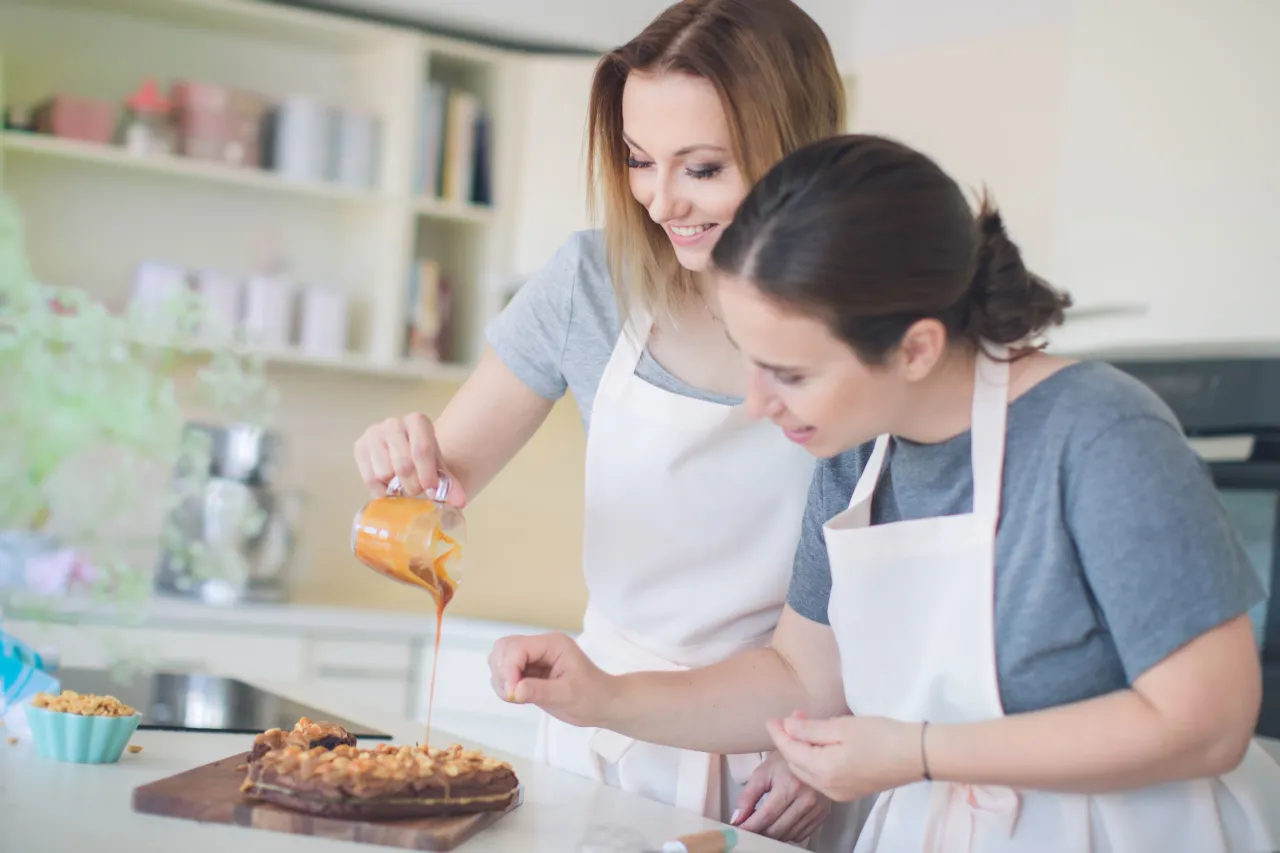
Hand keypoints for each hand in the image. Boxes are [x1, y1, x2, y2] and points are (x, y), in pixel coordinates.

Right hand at [353, 413, 466, 504]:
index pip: (422, 450)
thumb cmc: (425, 460)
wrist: (407, 453)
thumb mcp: (440, 469)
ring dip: (395, 487)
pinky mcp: (359, 446)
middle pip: (403, 464)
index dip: (427, 475)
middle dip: (412, 485)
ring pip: (384, 473)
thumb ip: (450, 484)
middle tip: (417, 491)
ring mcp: (374, 432)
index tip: (431, 490)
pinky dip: (380, 490)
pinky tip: (389, 487)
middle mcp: (394, 422)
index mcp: (418, 421)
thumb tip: (459, 502)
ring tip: (403, 486)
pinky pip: (369, 477)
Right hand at [488, 633, 614, 727]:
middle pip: (504, 648)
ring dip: (501, 679)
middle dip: (503, 672)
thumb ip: (539, 691)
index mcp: (552, 644)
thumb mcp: (567, 695)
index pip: (518, 647)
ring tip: (517, 697)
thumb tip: (514, 691)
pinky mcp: (529, 671)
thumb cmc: (591, 696)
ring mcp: (533, 658)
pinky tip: (520, 697)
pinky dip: (505, 685)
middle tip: (513, 695)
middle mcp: (540, 646)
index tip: (512, 694)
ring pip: (501, 659)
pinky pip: (506, 673)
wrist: (602, 704)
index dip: (509, 669)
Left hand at [731, 751, 830, 842]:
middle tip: (748, 829)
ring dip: (772, 835)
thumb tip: (737, 819)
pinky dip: (787, 834)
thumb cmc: (784, 762)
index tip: (738, 830)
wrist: (811, 754)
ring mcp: (816, 810)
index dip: (749, 827)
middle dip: (759, 833)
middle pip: (777, 830)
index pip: (765, 816)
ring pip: (788, 836)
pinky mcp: (822, 815)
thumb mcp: (762, 773)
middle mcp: (806, 801)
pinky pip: (801, 835)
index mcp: (789, 787)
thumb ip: (747, 796)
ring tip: (763, 824)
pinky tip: (780, 823)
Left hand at [767, 712, 922, 801]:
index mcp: (823, 770)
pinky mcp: (850, 791)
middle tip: (790, 719)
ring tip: (804, 727)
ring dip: (801, 751)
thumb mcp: (842, 727)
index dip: (778, 733)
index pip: (790, 751)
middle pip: (796, 764)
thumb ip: (810, 729)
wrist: (916, 755)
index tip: (770, 719)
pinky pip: (821, 777)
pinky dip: (815, 760)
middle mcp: (827, 787)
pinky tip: (820, 744)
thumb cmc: (881, 736)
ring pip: (808, 772)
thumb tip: (787, 727)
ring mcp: (839, 793)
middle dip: (789, 741)